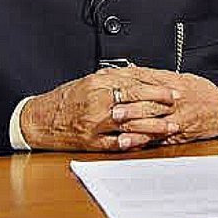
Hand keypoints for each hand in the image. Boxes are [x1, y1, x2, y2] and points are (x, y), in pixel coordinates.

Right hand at [20, 72, 178, 150]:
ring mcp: (95, 124)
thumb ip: (111, 79)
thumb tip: (135, 74)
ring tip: (170, 126)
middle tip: (178, 105)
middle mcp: (97, 103)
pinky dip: (133, 143)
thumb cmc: (65, 100)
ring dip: (153, 126)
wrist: (40, 119)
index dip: (155, 88)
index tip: (171, 90)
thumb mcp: (87, 81)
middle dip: (160, 104)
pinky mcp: (91, 142)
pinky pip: (117, 143)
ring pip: (130, 124)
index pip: (133, 85)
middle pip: (136, 103)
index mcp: (97, 85)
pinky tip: (147, 142)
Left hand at [97, 67, 217, 144]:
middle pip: (148, 103)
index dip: (128, 85)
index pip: (144, 82)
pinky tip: (130, 142)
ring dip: (133, 124)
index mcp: (167, 83)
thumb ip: (148, 76)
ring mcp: (173, 118)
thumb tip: (124, 72)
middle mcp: (170, 100)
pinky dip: (142, 140)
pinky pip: (156, 138)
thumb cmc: (194, 89)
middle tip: (114, 109)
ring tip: (119, 125)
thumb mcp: (172, 76)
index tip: (117, 90)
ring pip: (151, 122)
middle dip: (130, 107)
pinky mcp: (175, 133)